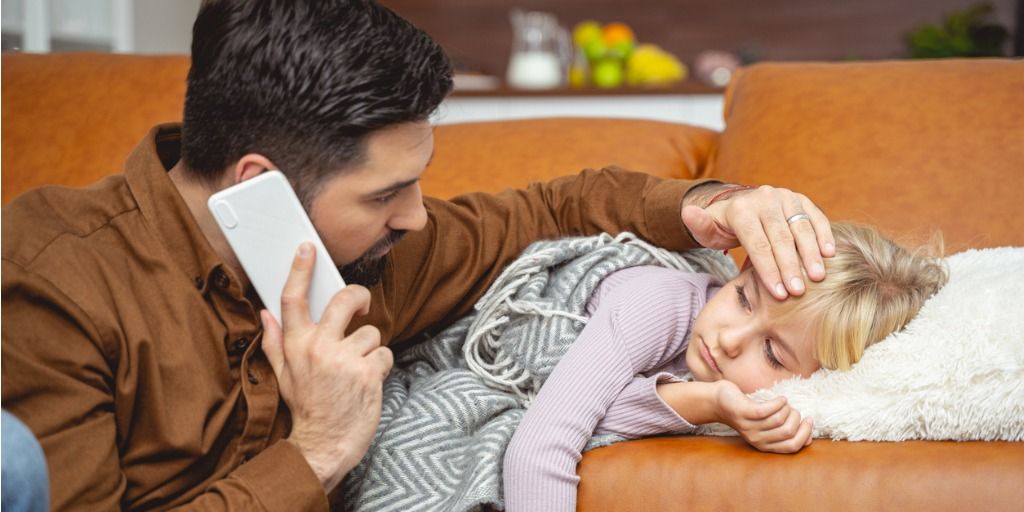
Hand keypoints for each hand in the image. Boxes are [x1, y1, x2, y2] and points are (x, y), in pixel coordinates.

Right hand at [261, 242, 392, 491]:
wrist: (323, 446)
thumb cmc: (306, 409)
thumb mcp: (283, 376)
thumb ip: (276, 342)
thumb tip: (266, 314)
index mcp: (295, 345)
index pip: (292, 299)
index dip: (300, 270)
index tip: (307, 249)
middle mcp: (318, 348)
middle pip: (343, 300)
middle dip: (358, 297)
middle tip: (360, 305)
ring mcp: (344, 360)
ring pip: (370, 332)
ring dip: (369, 349)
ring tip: (357, 369)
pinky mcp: (368, 373)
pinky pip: (384, 353)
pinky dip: (380, 366)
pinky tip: (368, 381)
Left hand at [682, 184, 833, 298]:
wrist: (740, 206)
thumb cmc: (723, 227)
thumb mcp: (706, 229)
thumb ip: (698, 225)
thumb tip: (688, 213)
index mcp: (741, 209)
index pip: (757, 244)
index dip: (768, 270)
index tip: (779, 294)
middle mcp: (764, 199)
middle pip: (780, 238)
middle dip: (790, 266)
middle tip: (799, 292)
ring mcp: (785, 197)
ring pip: (800, 227)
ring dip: (811, 253)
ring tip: (818, 277)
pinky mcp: (800, 199)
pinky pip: (815, 216)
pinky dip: (824, 234)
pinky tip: (831, 254)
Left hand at [713, 380, 812, 453]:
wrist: (718, 402)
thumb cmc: (748, 412)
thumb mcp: (767, 426)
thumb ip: (785, 433)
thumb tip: (809, 439)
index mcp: (765, 445)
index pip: (792, 447)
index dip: (805, 434)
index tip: (808, 420)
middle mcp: (757, 439)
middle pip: (788, 432)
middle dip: (797, 418)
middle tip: (792, 409)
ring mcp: (749, 426)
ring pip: (780, 420)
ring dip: (787, 408)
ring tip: (783, 403)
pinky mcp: (744, 413)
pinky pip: (767, 410)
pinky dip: (778, 402)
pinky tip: (780, 398)